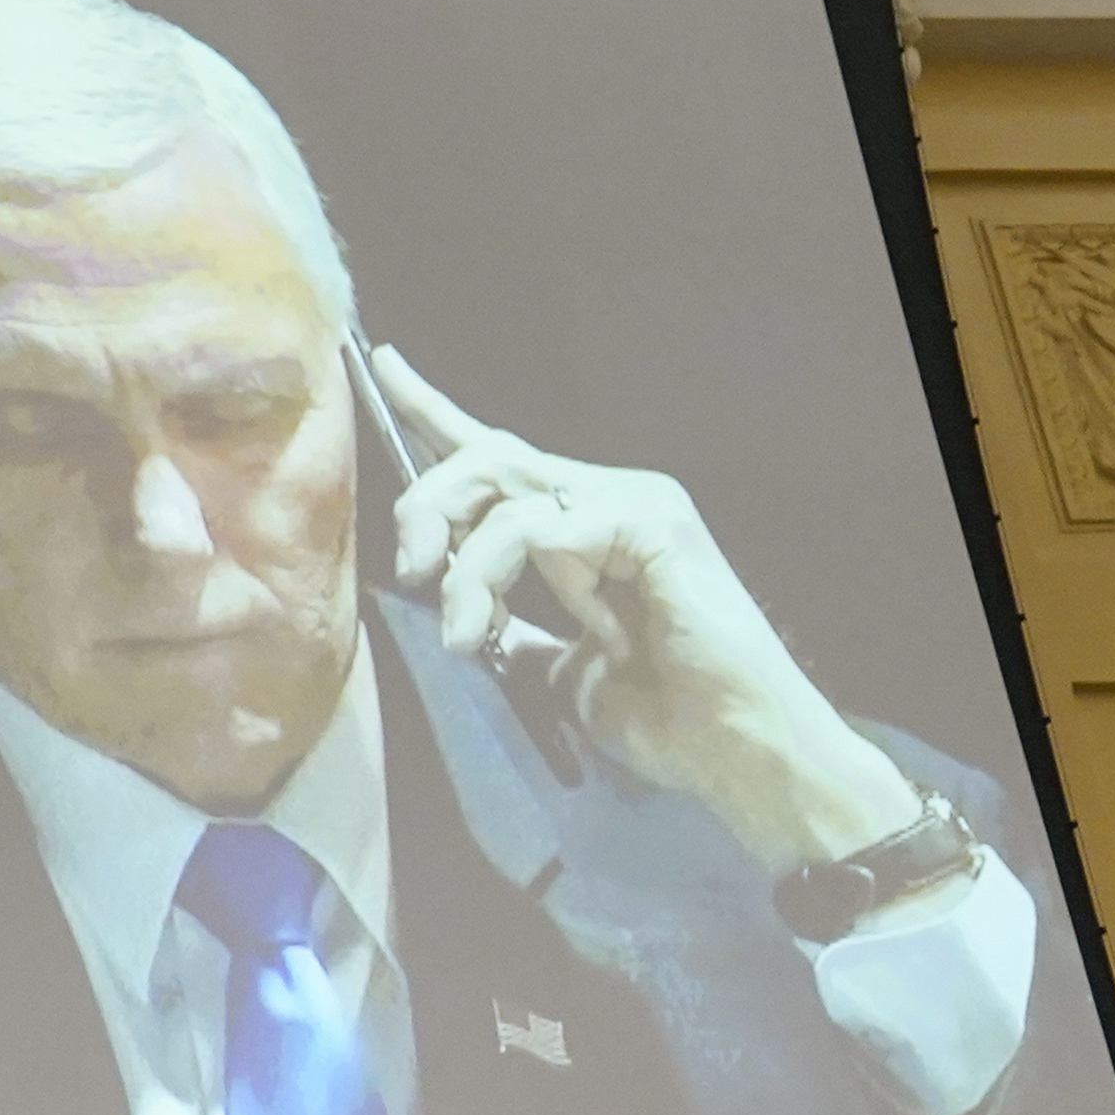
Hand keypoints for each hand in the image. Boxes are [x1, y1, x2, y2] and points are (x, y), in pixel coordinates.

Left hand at [368, 346, 923, 880]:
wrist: (731, 747)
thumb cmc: (660, 715)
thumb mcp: (555, 672)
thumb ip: (515, 632)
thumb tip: (462, 619)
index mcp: (582, 526)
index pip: (497, 452)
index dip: (434, 412)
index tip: (384, 367)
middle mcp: (608, 497)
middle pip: (487, 456)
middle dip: (426, 504)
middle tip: (409, 571)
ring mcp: (635, 503)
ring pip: (506, 490)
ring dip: (464, 567)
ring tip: (463, 636)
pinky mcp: (653, 522)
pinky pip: (545, 528)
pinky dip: (514, 579)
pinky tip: (546, 630)